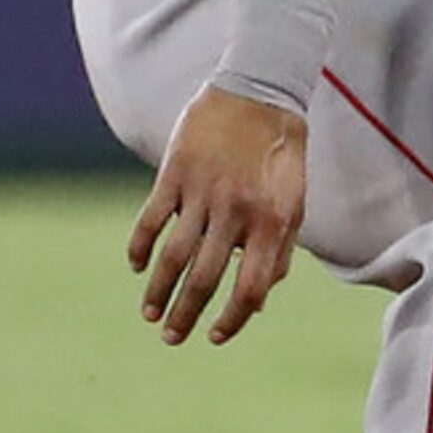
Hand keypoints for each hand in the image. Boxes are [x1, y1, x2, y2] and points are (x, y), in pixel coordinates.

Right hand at [128, 85, 306, 344]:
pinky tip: (137, 268)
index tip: (217, 336)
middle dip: (187, 315)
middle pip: (205, 278)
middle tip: (172, 339)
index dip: (234, 319)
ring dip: (158, 291)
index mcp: (272, 222)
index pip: (250, 288)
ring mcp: (203, 192)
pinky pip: (151, 219)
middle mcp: (237, 211)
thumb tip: (260, 300)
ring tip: (150, 316)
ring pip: (174, 256)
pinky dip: (140, 248)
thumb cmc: (281, 155)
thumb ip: (280, 251)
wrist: (259, 93)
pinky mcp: (175, 174)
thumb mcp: (295, 203)